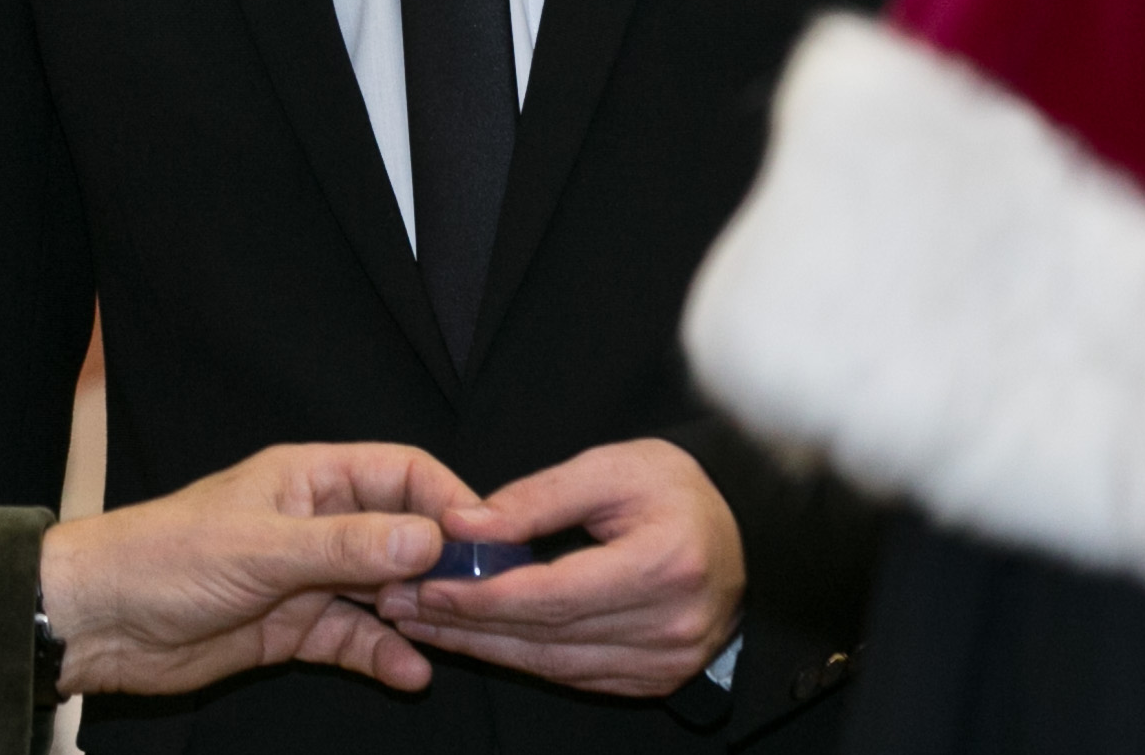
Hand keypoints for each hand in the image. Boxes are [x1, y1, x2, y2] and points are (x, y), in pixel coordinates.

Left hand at [37, 442, 472, 697]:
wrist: (99, 622)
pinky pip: (354, 637)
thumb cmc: (164, 559)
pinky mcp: (293, 626)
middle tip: (487, 599)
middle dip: (445, 563)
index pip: (400, 471)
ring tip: (451, 636)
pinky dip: (384, 654)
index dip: (448, 499)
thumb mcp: (261, 550)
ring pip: (385, 590)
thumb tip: (430, 538)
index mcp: (308, 477)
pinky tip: (412, 675)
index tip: (490, 540)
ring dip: (419, 612)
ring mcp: (306, 576)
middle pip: (402, 533)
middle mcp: (316, 522)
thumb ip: (346, 547)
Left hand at [374, 438, 741, 696]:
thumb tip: (461, 525)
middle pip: (546, 635)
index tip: (424, 584)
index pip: (551, 594)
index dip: (481, 595)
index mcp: (662, 566)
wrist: (743, 527)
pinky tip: (478, 640)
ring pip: (554, 665)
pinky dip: (522, 659)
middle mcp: (669, 625)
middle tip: (401, 604)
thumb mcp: (608, 467)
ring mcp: (668, 661)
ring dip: (483, 647)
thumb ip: (533, 499)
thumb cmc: (676, 488)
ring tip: (423, 623)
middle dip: (465, 623)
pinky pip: (574, 676)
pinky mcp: (657, 678)